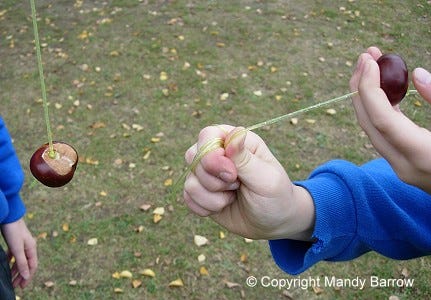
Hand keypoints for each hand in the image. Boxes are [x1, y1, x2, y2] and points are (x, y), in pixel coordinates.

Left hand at [1, 218, 37, 287]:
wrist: (9, 216)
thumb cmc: (14, 231)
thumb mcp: (17, 249)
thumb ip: (22, 262)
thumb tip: (27, 275)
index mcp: (32, 248)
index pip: (32, 266)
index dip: (28, 277)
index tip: (22, 286)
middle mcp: (29, 247)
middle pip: (26, 264)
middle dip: (21, 275)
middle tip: (15, 285)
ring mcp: (22, 244)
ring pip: (20, 260)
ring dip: (15, 269)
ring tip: (10, 278)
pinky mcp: (16, 242)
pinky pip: (15, 255)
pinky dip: (12, 261)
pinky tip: (7, 265)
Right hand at [183, 125, 314, 239]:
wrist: (273, 223)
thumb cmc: (276, 197)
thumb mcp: (266, 178)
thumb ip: (245, 159)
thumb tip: (235, 134)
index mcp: (236, 141)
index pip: (207, 135)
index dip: (212, 156)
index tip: (232, 175)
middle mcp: (218, 153)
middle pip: (193, 157)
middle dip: (213, 180)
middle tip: (236, 187)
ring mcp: (207, 173)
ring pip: (189, 181)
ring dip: (211, 198)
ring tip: (232, 198)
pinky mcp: (201, 192)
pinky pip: (187, 198)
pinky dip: (204, 208)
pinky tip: (221, 208)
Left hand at [350, 46, 430, 192]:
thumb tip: (417, 75)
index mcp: (423, 155)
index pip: (382, 119)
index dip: (370, 87)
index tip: (369, 59)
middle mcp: (404, 166)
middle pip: (368, 123)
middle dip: (362, 86)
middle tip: (367, 55)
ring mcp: (402, 168)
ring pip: (372, 129)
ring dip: (369, 96)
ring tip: (374, 65)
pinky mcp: (404, 165)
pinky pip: (383, 134)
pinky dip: (380, 110)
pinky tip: (387, 89)